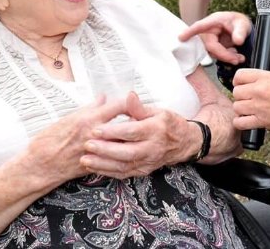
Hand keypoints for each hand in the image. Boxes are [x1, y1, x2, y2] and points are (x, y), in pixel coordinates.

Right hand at [23, 95, 128, 185]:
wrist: (40, 165)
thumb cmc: (48, 140)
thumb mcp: (68, 118)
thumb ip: (89, 109)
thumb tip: (103, 99)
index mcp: (88, 120)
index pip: (119, 106)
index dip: (129, 102)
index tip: (134, 101)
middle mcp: (96, 135)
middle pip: (126, 124)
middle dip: (134, 120)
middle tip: (139, 117)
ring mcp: (98, 151)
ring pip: (124, 142)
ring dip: (129, 137)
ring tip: (134, 133)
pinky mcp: (98, 164)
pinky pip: (115, 156)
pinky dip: (120, 151)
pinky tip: (123, 148)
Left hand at [80, 93, 195, 178]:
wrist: (184, 143)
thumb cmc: (168, 124)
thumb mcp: (157, 111)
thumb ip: (138, 107)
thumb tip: (129, 96)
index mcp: (155, 130)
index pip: (132, 132)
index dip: (113, 131)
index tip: (96, 129)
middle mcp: (152, 148)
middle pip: (127, 152)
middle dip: (105, 150)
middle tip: (87, 144)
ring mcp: (148, 162)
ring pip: (124, 166)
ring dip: (103, 164)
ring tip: (85, 159)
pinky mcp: (143, 171)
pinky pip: (124, 174)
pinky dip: (108, 172)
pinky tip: (95, 167)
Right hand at [179, 12, 251, 64]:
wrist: (240, 28)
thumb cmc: (238, 22)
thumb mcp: (242, 23)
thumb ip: (240, 31)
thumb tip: (238, 41)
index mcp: (213, 21)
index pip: (200, 26)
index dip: (190, 32)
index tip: (181, 37)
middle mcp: (208, 31)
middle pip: (210, 45)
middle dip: (223, 54)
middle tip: (237, 59)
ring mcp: (209, 40)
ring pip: (213, 52)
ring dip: (226, 57)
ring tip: (239, 57)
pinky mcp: (212, 48)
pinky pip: (216, 55)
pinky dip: (226, 58)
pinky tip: (236, 56)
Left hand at [232, 69, 269, 132]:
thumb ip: (265, 79)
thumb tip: (254, 82)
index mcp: (265, 78)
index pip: (239, 75)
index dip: (238, 81)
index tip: (241, 85)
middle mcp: (259, 90)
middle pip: (236, 92)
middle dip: (240, 96)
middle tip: (248, 99)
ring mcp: (259, 106)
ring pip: (236, 106)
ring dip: (241, 109)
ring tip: (248, 110)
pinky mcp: (261, 121)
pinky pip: (240, 122)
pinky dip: (240, 123)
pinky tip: (247, 121)